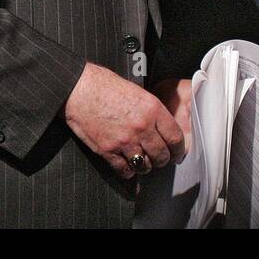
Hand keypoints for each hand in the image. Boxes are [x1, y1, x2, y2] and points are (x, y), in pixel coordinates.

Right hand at [63, 62, 185, 178]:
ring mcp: (125, 141)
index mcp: (153, 110)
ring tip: (143, 162)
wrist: (80, 89)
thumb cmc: (107, 87)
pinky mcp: (108, 150)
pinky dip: (128, 171)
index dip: (179, 150)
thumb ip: (152, 111)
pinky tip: (127, 166)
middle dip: (163, 160)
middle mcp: (142, 127)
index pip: (175, 137)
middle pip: (162, 155)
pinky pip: (124, 170)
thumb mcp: (139, 93)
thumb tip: (161, 128)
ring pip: (144, 165)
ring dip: (146, 166)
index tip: (178, 154)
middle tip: (161, 160)